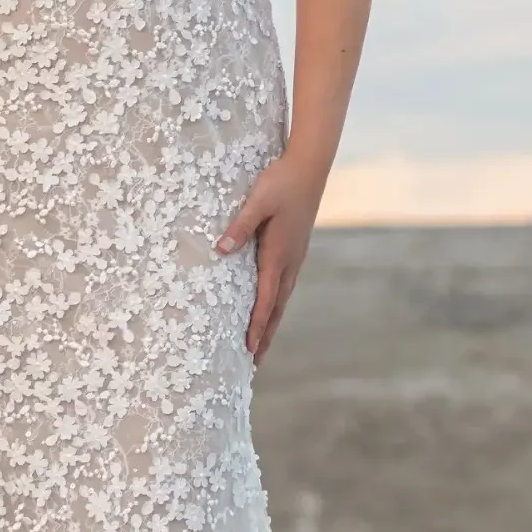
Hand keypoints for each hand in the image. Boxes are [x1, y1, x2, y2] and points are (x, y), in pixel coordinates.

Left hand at [215, 153, 325, 364]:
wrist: (309, 167)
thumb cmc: (281, 182)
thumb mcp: (258, 200)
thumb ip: (240, 225)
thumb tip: (221, 249)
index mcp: (278, 254)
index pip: (265, 299)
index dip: (257, 326)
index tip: (250, 350)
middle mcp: (289, 261)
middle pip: (276, 308)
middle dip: (265, 336)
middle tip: (254, 363)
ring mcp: (294, 257)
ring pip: (281, 299)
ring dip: (271, 324)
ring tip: (261, 346)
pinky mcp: (294, 251)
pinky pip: (283, 286)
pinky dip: (275, 305)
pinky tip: (269, 309)